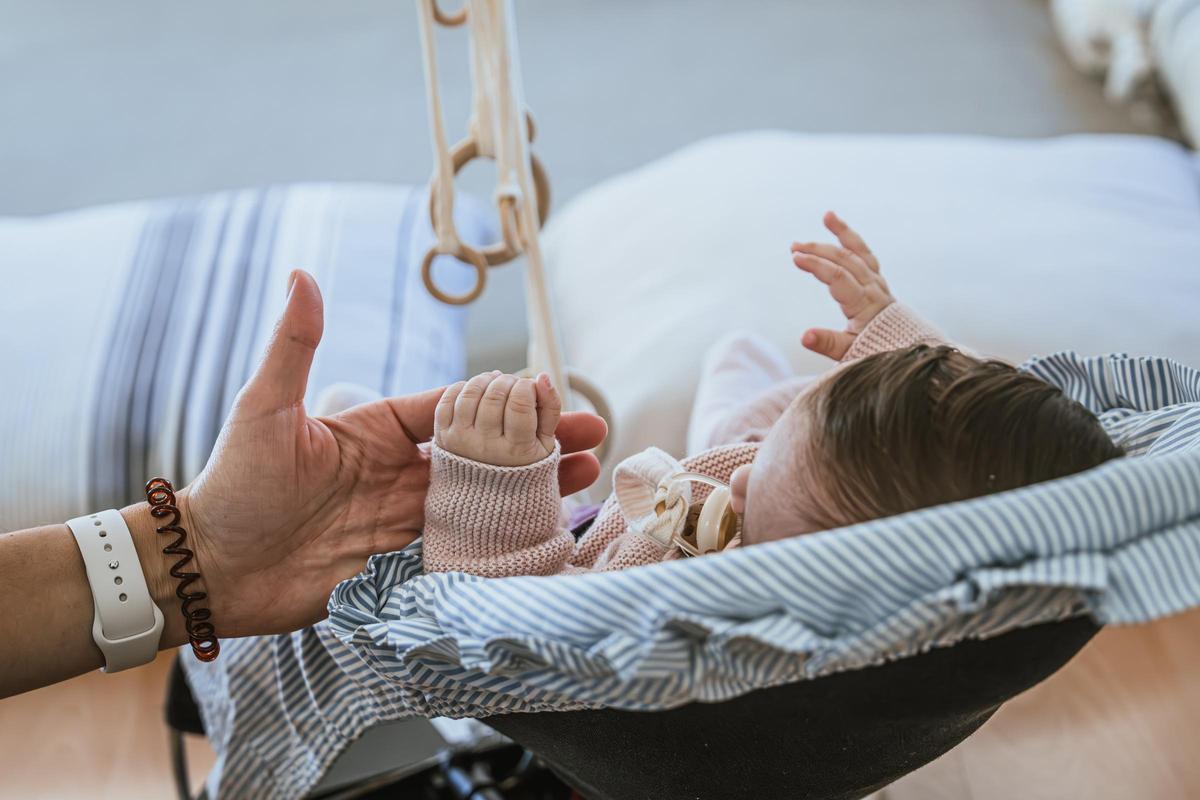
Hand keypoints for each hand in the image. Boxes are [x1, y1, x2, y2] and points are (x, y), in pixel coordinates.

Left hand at [182, 272, 603, 638]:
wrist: (214, 569)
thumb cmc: (234, 484)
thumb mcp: (264, 409)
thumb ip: (293, 346)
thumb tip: (301, 273)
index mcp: (378, 429)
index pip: (453, 407)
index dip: (501, 398)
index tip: (547, 389)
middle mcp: (401, 471)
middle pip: (484, 451)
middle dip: (538, 440)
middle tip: (593, 430)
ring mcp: (406, 517)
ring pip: (486, 496)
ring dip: (536, 484)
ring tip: (590, 472)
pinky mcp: (404, 561)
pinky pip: (466, 545)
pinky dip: (508, 536)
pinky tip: (549, 527)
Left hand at [434, 371, 560, 466]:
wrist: (473, 506)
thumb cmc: (515, 470)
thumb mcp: (546, 446)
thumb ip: (549, 410)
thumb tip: (544, 378)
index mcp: (517, 451)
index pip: (520, 403)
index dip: (526, 386)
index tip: (530, 386)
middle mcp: (485, 447)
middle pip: (495, 396)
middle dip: (507, 381)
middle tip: (514, 383)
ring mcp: (460, 442)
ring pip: (470, 395)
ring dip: (484, 380)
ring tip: (495, 381)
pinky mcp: (442, 439)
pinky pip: (446, 403)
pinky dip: (459, 389)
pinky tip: (472, 390)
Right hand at [791, 211, 894, 360]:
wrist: (904, 354)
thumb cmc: (875, 352)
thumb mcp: (850, 353)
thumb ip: (828, 343)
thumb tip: (804, 336)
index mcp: (865, 304)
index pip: (838, 276)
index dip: (816, 265)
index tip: (795, 258)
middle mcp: (874, 288)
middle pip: (846, 260)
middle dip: (819, 250)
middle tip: (794, 247)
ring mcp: (878, 283)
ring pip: (860, 252)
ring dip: (842, 234)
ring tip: (828, 216)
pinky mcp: (878, 282)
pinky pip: (866, 256)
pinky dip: (853, 241)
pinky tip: (840, 231)